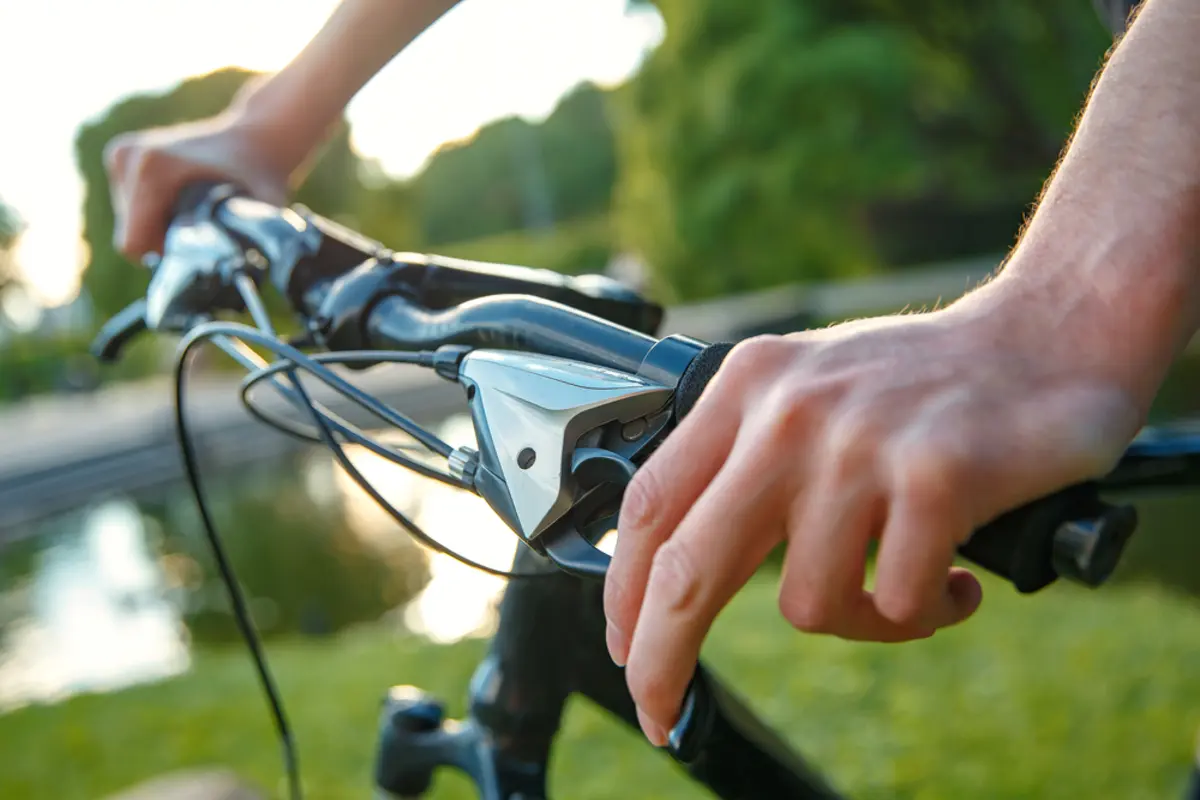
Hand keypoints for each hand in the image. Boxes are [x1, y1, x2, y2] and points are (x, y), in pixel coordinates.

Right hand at [104, 108, 289, 259]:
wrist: (255, 136)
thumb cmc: (260, 175)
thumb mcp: (263, 212)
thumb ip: (254, 243)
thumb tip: (245, 277)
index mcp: (152, 168)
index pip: (134, 243)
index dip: (168, 255)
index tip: (201, 242)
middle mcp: (129, 155)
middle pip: (132, 235)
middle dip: (166, 240)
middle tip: (205, 223)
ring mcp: (123, 153)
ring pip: (131, 224)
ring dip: (161, 227)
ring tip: (196, 207)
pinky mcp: (122, 155)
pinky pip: (130, 209)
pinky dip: (156, 214)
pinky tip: (184, 199)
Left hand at [602, 293, 1142, 745]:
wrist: (1046, 335)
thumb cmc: (924, 381)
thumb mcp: (808, 390)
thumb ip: (743, 458)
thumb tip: (676, 563)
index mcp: (748, 386)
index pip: (652, 503)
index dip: (624, 590)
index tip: (626, 646)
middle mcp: (789, 411)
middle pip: (690, 568)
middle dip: (664, 659)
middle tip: (662, 710)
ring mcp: (859, 444)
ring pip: (809, 605)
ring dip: (861, 621)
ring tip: (906, 587)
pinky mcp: (934, 477)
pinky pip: (898, 604)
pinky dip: (926, 613)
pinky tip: (957, 581)